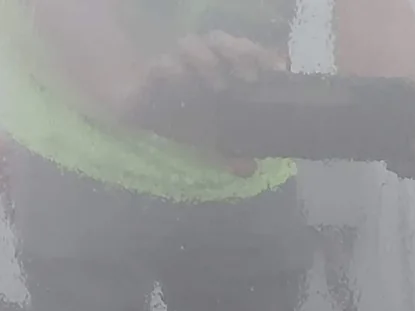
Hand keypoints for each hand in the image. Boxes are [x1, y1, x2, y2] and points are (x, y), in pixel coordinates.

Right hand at [128, 30, 288, 174]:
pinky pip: (161, 64)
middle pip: (219, 39)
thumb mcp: (211, 139)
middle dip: (237, 52)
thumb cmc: (182, 119)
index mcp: (218, 65)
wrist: (139, 112)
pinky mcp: (152, 71)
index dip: (260, 54)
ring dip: (206, 60)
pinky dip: (172, 72)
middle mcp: (198, 57)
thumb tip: (249, 169)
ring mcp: (175, 60)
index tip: (275, 70)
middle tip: (249, 79)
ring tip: (218, 87)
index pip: (242, 48)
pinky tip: (182, 86)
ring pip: (190, 43)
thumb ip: (231, 152)